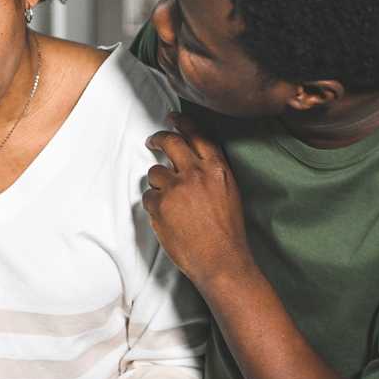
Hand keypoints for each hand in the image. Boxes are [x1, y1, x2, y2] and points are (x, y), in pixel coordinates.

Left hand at [143, 113, 255, 290]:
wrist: (221, 260)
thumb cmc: (228, 232)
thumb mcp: (229, 192)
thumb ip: (212, 173)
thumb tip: (193, 160)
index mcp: (217, 168)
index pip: (197, 135)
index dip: (183, 124)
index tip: (174, 118)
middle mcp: (196, 173)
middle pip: (171, 142)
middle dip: (159, 138)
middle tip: (152, 140)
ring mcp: (176, 188)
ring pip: (155, 172)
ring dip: (158, 183)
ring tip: (168, 200)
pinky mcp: (160, 204)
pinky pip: (148, 196)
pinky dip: (154, 205)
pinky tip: (166, 218)